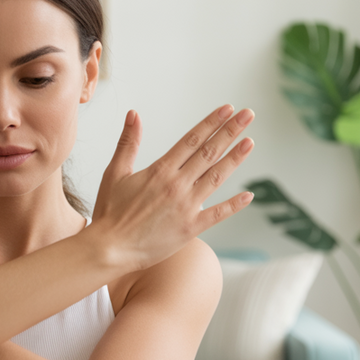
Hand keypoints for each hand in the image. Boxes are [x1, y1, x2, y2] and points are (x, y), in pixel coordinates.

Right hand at [91, 105, 254, 271]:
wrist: (110, 249)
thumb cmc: (109, 213)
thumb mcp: (114, 173)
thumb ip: (128, 143)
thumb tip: (134, 114)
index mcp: (160, 170)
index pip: (192, 139)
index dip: (212, 122)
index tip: (227, 109)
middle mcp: (177, 185)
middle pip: (209, 152)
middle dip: (230, 132)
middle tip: (248, 114)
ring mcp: (186, 207)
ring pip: (216, 177)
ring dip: (235, 158)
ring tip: (250, 142)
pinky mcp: (191, 228)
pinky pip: (217, 214)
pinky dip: (234, 205)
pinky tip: (248, 195)